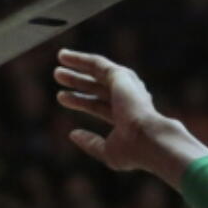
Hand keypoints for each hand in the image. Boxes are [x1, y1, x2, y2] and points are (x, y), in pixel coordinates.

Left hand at [55, 50, 203, 182]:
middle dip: (78, 82)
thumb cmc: (133, 151)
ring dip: (78, 66)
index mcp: (125, 117)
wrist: (149, 140)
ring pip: (97, 72)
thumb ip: (91, 142)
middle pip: (96, 87)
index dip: (80, 101)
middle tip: (58, 76)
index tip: (61, 97)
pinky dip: (80, 59)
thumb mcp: (107, 151)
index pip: (98, 105)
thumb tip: (73, 134)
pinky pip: (96, 63)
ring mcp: (125, 86)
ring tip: (59, 60)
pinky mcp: (120, 76)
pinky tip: (64, 56)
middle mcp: (126, 99)